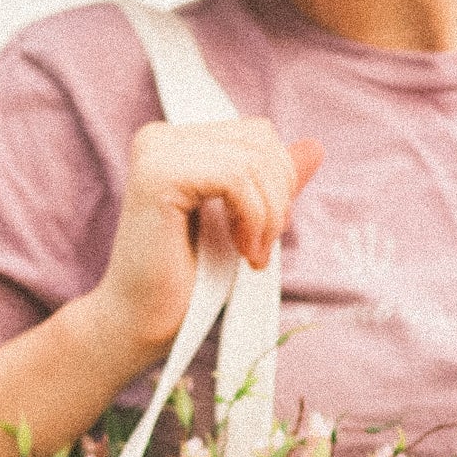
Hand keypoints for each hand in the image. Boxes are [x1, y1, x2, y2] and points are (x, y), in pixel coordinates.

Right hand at [96, 119, 322, 356]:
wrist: (142, 322)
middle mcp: (161, 137)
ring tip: (251, 255)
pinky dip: (253, 217)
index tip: (265, 233)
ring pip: (252, 159)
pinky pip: (235, 177)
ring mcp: (156, 152)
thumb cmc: (189, 282)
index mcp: (177, 142)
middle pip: (259, 140)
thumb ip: (273, 183)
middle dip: (278, 198)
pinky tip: (242, 251)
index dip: (279, 182)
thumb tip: (314, 147)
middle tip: (261, 248)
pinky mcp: (158, 174)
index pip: (256, 134)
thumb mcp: (246, 221)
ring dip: (267, 215)